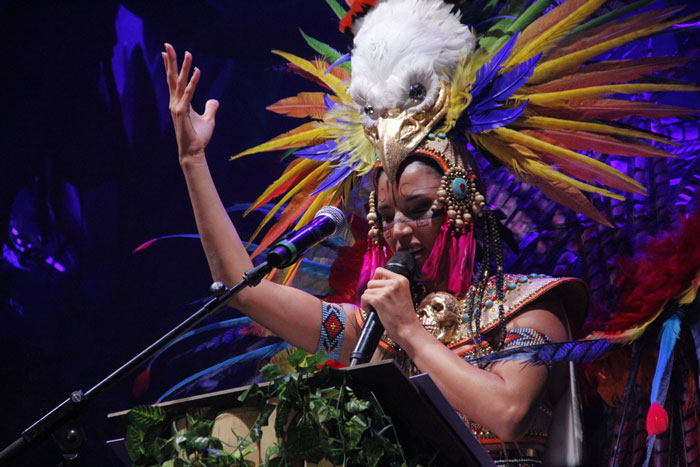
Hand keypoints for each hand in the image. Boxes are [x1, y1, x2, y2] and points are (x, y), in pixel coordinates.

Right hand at [162, 43, 218, 163]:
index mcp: (179, 102)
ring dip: (184, 67)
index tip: (168, 52)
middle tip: (168, 44)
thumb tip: (214, 100)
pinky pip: (189, 94)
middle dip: (171, 61)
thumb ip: (210, 108)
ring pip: (181, 82)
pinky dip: (193, 82)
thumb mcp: (208, 120)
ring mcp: (177, 107)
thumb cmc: (199, 137)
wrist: (194, 151)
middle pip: (173, 78)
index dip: (172, 67)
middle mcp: (175, 102)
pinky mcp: (182, 112)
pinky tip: (197, 71)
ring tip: (187, 53)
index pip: (175, 81)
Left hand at [360, 267, 424, 346]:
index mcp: (401, 279)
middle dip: (371, 293)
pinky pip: (364, 298)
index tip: (377, 290)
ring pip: (367, 291)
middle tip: (378, 303)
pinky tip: (372, 311)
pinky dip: (365, 306)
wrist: (409, 330)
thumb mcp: (402, 294)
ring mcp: (387, 291)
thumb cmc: (404, 316)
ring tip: (377, 309)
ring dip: (368, 300)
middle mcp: (395, 283)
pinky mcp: (380, 300)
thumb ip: (391, 286)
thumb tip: (373, 282)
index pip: (380, 270)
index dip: (375, 280)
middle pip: (371, 282)